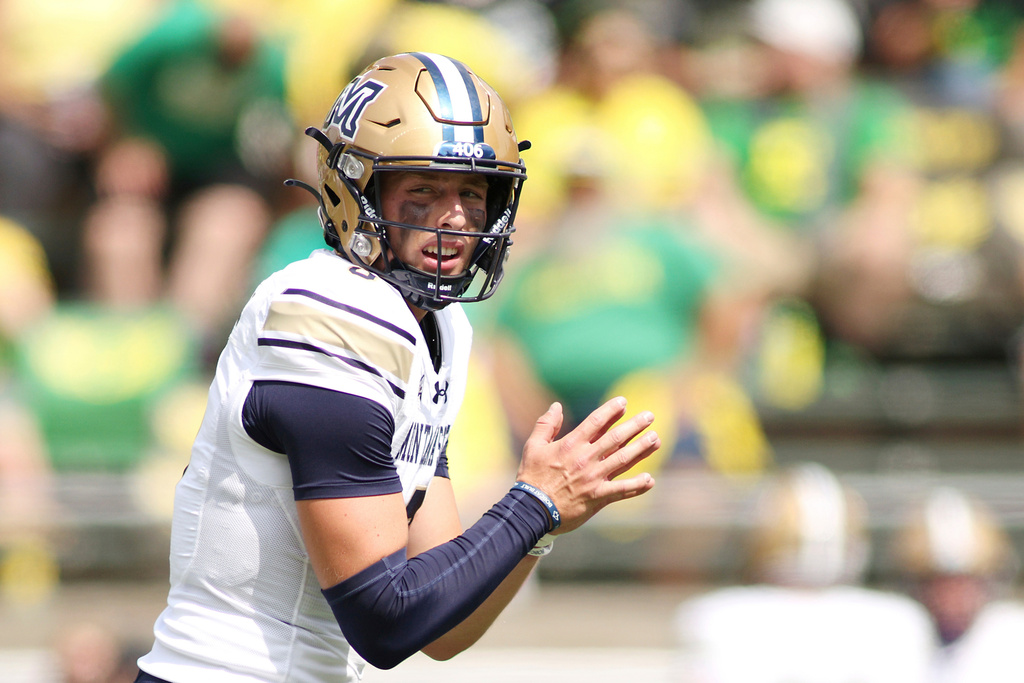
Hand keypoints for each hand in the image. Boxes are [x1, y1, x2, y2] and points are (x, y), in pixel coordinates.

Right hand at [516, 397, 658, 534]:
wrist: (532, 509)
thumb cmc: (531, 477)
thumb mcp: (533, 446)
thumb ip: (546, 424)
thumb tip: (556, 405)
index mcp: (571, 444)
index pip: (596, 422)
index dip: (611, 410)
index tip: (623, 402)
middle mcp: (586, 459)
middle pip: (615, 438)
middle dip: (634, 425)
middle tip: (650, 416)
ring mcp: (593, 478)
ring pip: (623, 460)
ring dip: (641, 449)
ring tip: (656, 439)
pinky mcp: (597, 497)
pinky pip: (621, 490)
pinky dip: (637, 486)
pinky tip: (650, 480)